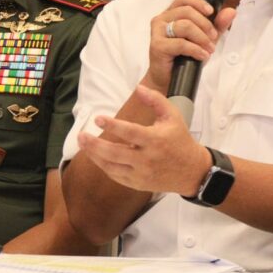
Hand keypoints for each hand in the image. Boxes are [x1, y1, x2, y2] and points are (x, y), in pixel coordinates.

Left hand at [76, 85, 211, 195]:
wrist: (191, 171)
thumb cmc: (180, 139)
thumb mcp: (172, 115)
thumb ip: (156, 100)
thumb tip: (138, 88)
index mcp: (155, 140)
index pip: (130, 132)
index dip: (112, 125)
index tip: (98, 118)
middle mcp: (147, 159)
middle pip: (114, 153)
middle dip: (95, 144)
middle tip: (81, 135)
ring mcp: (141, 174)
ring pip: (111, 167)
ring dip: (94, 155)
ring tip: (83, 144)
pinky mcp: (138, 184)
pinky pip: (116, 176)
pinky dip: (104, 166)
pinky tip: (96, 156)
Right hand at [142, 0, 235, 92]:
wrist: (169, 79)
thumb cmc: (184, 57)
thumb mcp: (205, 39)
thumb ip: (217, 25)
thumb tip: (231, 11)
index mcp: (171, 13)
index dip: (199, 2)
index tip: (211, 12)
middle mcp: (162, 19)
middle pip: (187, 11)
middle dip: (205, 24)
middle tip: (213, 38)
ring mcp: (157, 32)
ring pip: (185, 26)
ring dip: (202, 38)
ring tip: (209, 48)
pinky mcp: (157, 46)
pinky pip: (180, 43)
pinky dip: (195, 49)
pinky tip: (202, 55)